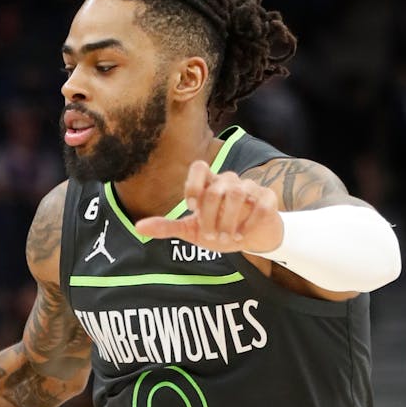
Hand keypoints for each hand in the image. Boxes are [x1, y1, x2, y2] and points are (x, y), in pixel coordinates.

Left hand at [134, 160, 282, 252]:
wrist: (250, 239)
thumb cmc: (218, 229)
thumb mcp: (191, 230)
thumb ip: (167, 227)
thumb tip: (138, 227)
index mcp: (209, 185)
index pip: (199, 167)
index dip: (193, 186)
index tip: (191, 208)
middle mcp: (229, 181)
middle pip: (215, 189)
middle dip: (210, 216)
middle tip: (211, 235)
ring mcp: (249, 188)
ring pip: (236, 194)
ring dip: (228, 220)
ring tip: (226, 237)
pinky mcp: (267, 198)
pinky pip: (260, 204)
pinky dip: (249, 222)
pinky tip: (242, 235)